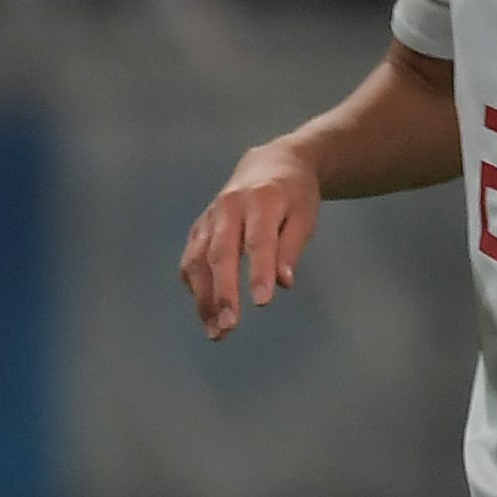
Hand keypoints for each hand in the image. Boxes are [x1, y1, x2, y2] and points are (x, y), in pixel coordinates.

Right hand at [180, 140, 322, 337]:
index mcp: (262, 199)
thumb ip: (292, 247)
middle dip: (223, 292)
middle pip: (220, 253)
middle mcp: (229, 206)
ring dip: (203, 299)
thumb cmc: (294, 195)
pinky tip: (207, 314)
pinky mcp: (198, 228)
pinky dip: (196, 289)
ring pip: (198, 261)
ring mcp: (209, 217)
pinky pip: (191, 261)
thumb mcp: (305, 216)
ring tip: (216, 332)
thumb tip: (283, 283)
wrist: (269, 164)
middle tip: (229, 327)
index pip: (259, 240)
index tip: (262, 302)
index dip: (259, 271)